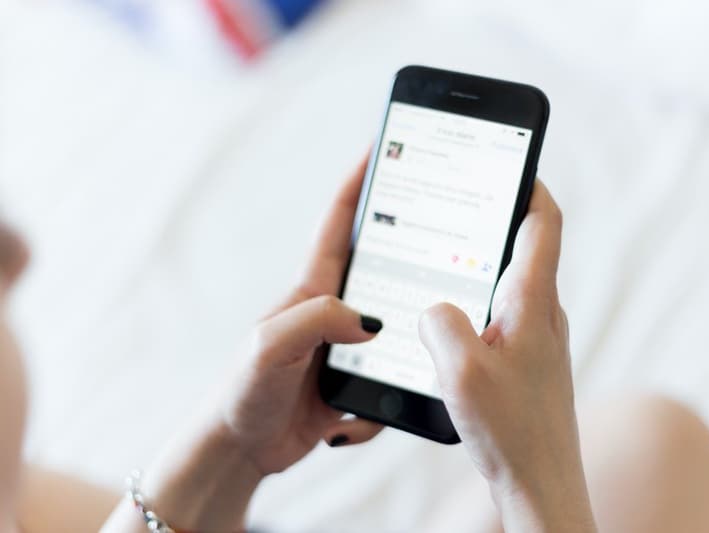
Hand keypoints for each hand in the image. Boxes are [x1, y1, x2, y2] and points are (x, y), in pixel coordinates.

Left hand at [220, 156, 383, 474]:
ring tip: (388, 383)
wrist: (241, 450)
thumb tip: (371, 320)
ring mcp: (346, 349)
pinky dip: (375, 412)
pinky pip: (387, 389)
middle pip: (383, 273)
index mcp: (312, 291)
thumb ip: (317, 319)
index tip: (381, 148)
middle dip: (411, 265)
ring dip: (402, 359)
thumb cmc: (243, 391)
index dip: (358, 183)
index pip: (339, 225)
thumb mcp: (270, 345)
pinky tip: (344, 426)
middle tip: (442, 258)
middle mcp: (333, 313)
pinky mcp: (355, 385)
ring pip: (396, 337)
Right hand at [419, 181, 596, 532]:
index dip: (528, 183)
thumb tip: (434, 306)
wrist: (542, 485)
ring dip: (481, 265)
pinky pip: (501, 316)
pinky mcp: (528, 361)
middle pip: (524, 247)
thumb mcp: (462, 372)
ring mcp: (538, 338)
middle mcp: (543, 314)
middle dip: (493, 219)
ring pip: (509, 283)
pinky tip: (449, 324)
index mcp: (533, 303)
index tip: (507, 159)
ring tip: (442, 258)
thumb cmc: (512, 432)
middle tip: (458, 201)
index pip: (543, 222)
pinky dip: (477, 304)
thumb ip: (441, 323)